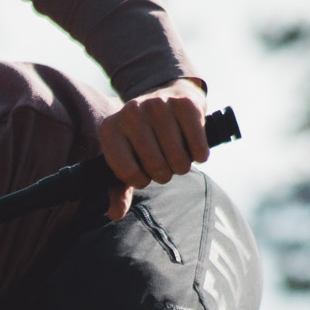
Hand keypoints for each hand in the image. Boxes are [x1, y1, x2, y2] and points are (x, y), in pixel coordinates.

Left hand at [94, 76, 218, 219]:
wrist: (169, 95)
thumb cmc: (145, 137)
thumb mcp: (126, 159)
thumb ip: (119, 189)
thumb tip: (115, 214)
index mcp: (110, 129)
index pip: (128, 173)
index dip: (141, 180)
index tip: (144, 173)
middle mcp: (130, 113)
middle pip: (156, 168)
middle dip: (164, 174)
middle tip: (165, 163)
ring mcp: (157, 105)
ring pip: (178, 160)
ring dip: (182, 166)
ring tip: (178, 154)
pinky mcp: (184, 104)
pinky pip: (198, 148)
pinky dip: (200, 155)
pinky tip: (193, 147)